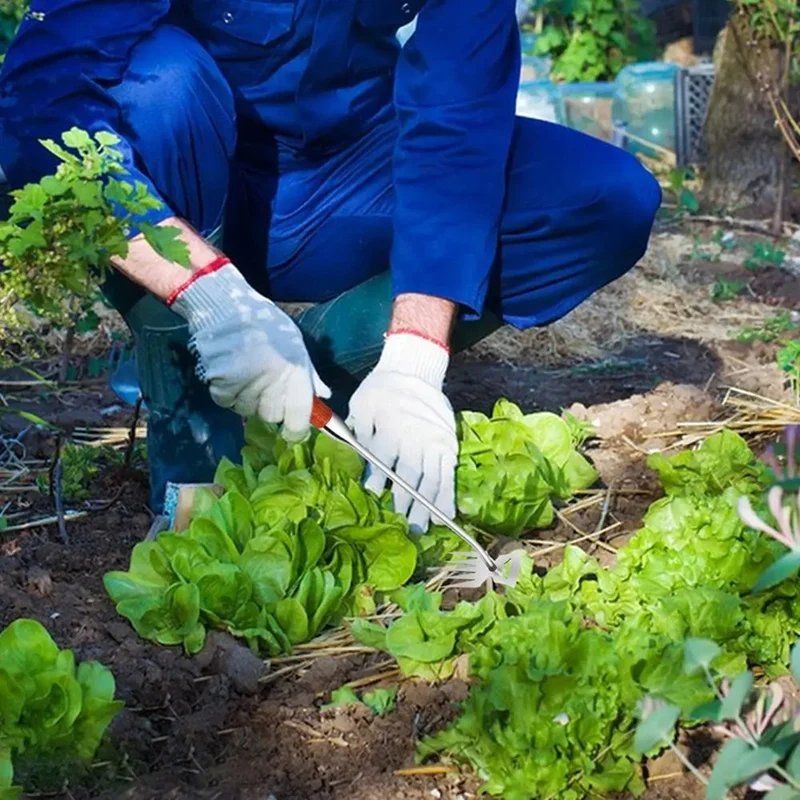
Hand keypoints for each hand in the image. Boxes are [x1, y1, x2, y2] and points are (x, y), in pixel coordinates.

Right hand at [168, 257, 328, 439]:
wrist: (227, 307)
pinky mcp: (222, 382)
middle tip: (263, 387)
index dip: (295, 430)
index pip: (299, 416)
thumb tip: (323, 396)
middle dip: (269, 407)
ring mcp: (246, 383)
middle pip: (270, 416)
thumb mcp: (296, 345)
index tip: (292, 434)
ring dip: (245, 399)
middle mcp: (273, 381)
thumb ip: (309, 374)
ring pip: (246, 410)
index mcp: (296, 372)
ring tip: (245, 373)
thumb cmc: (266, 325)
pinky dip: (225, 392)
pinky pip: (225, 401)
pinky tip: (229, 372)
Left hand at [347, 331, 456, 532]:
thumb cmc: (383, 389)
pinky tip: (446, 514)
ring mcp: (433, 443)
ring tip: (424, 527)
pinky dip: (446, 496)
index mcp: (390, 429)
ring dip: (427, 505)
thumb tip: (355, 456)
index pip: (383, 462)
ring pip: (430, 480)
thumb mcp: (362, 404)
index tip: (375, 497)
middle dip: (405, 503)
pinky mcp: (447, 445)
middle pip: (409, 477)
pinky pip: (448, 475)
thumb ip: (359, 430)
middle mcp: (414, 439)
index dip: (379, 481)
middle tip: (404, 526)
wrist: (414, 370)